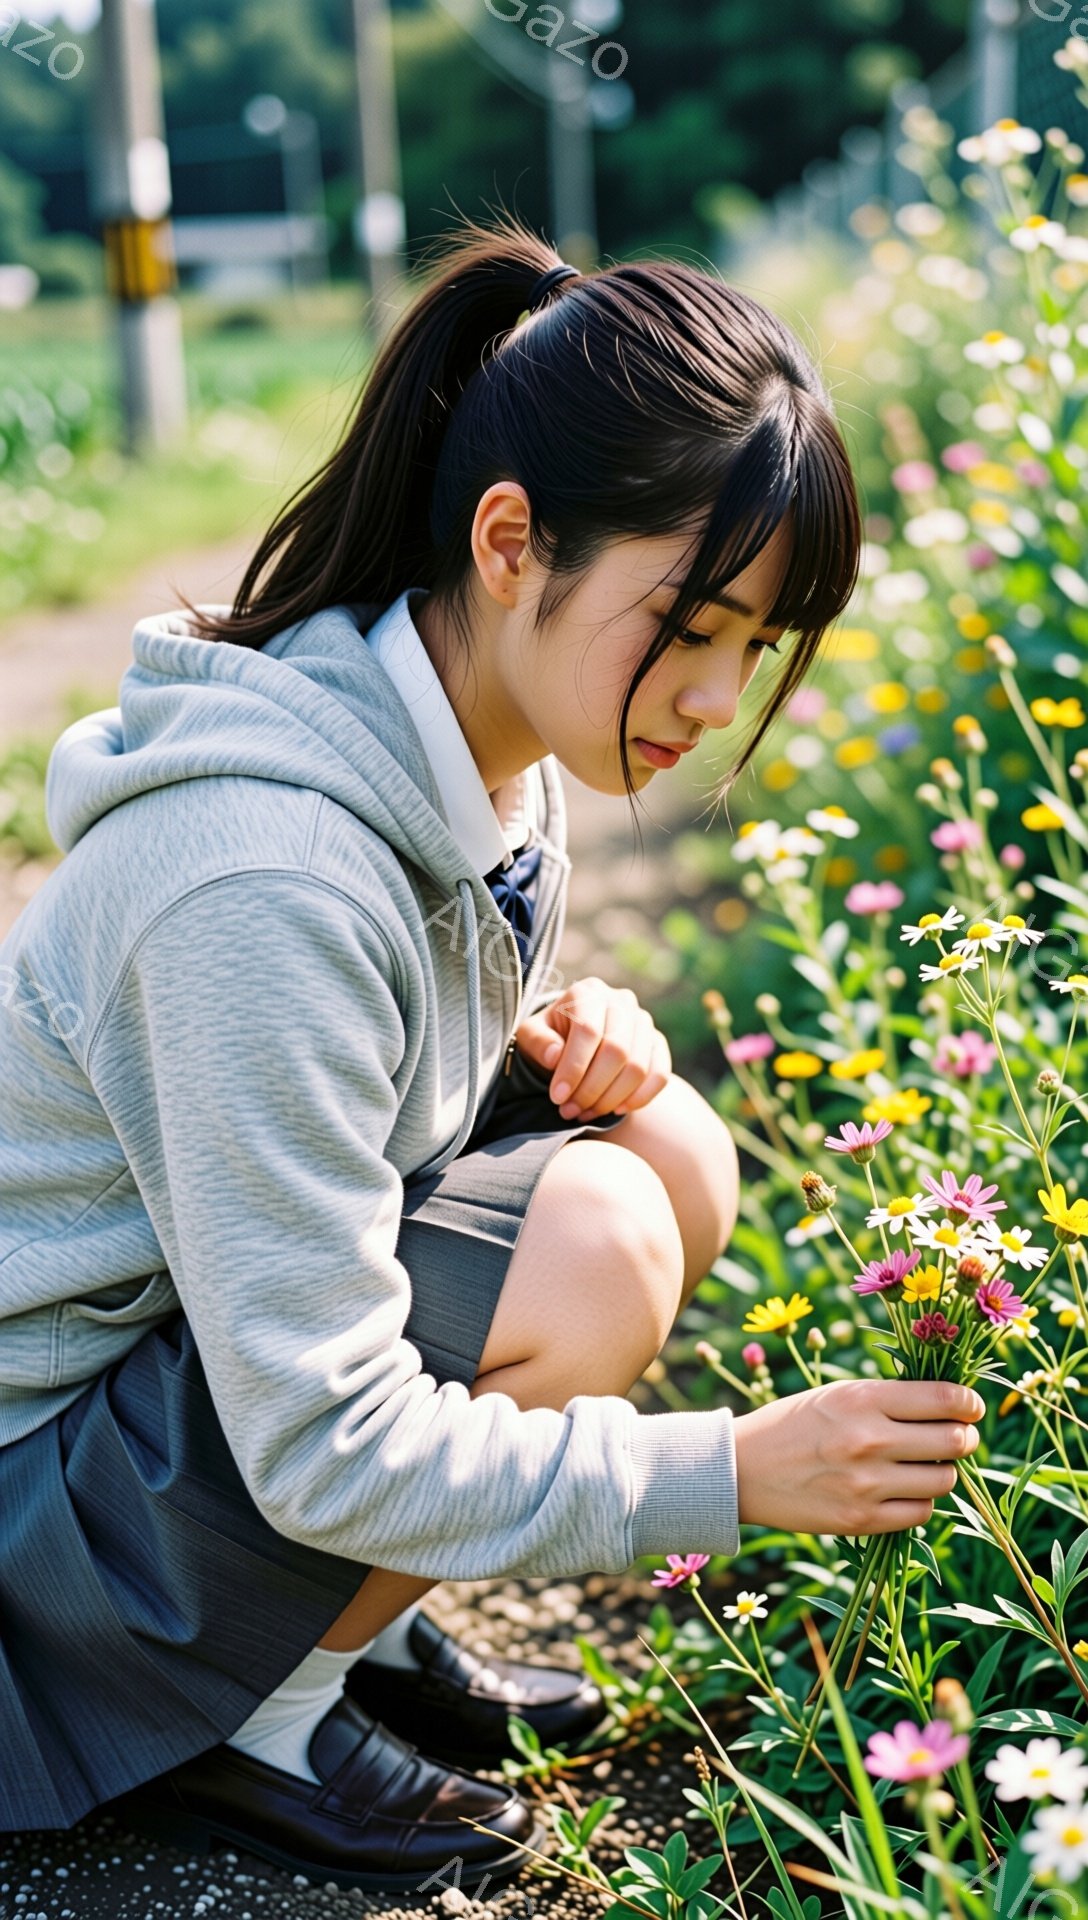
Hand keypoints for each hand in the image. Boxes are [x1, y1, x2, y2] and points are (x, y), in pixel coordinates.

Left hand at [513, 978, 671, 1119]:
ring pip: (638, 1066)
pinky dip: (640, 1097)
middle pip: (617, 1050)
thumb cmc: (549, 1037)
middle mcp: (621, 1001)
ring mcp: (643, 1021)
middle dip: (592, 1089)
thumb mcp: (531, 1035)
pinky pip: (660, 1073)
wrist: (573, 1036)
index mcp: (588, 992)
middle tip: (570, 1111)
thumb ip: (538, 1042)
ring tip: (586, 1113)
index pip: (588, 1031)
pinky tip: (616, 1110)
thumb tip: (554, 1056)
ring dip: (611, 1098)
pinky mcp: (657, 1043)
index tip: (558, 1097)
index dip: (574, 1068)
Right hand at [733, 1377, 984, 1535]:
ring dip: (942, 1472)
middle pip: (955, 1442)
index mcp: (863, 1399)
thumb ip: (890, 1399)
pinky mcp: (861, 1520)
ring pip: (944, 1481)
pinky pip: (921, 1513)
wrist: (741, 1470)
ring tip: (923, 1464)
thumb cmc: (794, 1424)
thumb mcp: (838, 1395)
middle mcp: (869, 1440)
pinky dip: (920, 1501)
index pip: (945, 1400)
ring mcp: (866, 1484)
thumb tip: (950, 1408)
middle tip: (958, 1437)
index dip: (969, 1404)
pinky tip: (902, 1489)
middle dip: (964, 1438)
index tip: (970, 1407)